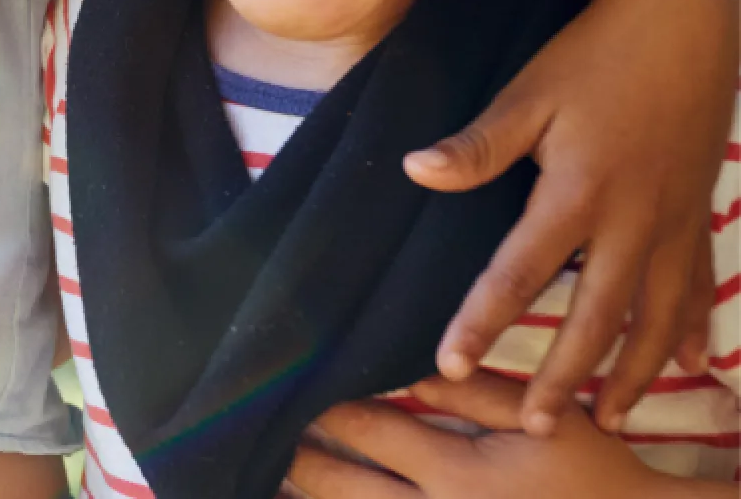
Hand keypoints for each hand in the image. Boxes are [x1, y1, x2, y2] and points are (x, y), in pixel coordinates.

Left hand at [286, 373, 705, 497]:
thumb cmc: (595, 476)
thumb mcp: (545, 420)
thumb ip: (477, 391)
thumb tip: (415, 370)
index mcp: (456, 474)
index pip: (369, 432)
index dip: (327, 411)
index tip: (294, 390)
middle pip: (343, 489)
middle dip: (299, 463)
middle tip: (261, 440)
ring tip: (272, 484)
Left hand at [402, 0, 736, 433]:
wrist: (686, 23)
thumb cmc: (595, 56)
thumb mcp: (529, 93)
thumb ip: (477, 144)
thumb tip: (416, 170)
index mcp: (577, 192)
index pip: (517, 272)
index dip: (481, 320)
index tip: (447, 363)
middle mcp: (631, 220)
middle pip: (595, 316)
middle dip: (564, 375)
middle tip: (532, 425)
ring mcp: (673, 223)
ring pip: (656, 317)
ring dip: (633, 371)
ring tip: (609, 419)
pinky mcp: (698, 214)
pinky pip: (699, 287)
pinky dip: (694, 328)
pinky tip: (693, 365)